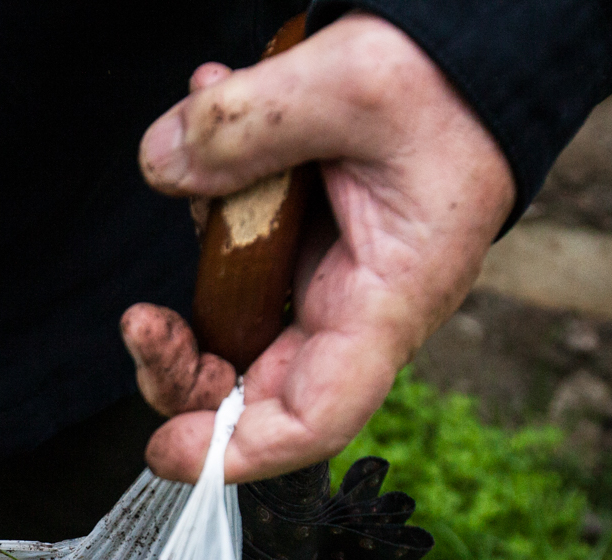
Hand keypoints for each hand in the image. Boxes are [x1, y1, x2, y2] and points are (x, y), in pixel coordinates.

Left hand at [123, 14, 514, 483]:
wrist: (472, 54)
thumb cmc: (446, 82)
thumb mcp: (350, 83)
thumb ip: (249, 122)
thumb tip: (163, 164)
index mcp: (386, 301)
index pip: (314, 417)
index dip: (236, 454)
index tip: (165, 449)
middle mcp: (353, 309)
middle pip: (251, 388)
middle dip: (181, 367)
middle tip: (140, 320)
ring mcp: (323, 282)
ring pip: (230, 326)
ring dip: (186, 269)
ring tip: (186, 158)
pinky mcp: (300, 247)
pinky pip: (234, 258)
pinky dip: (209, 203)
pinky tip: (207, 127)